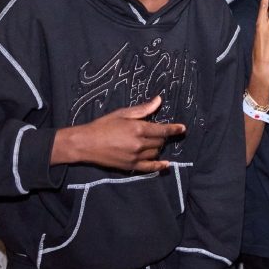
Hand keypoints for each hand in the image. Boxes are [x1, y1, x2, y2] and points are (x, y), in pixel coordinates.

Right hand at [53, 96, 185, 171]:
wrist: (85, 143)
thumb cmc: (103, 125)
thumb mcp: (122, 113)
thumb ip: (143, 109)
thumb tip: (159, 100)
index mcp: (138, 128)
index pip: (162, 129)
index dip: (174, 129)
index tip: (183, 128)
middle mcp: (139, 144)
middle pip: (160, 141)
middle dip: (162, 136)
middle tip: (157, 131)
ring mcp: (135, 156)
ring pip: (155, 152)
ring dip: (158, 147)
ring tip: (152, 142)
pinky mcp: (130, 166)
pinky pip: (149, 168)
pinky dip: (158, 166)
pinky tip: (165, 164)